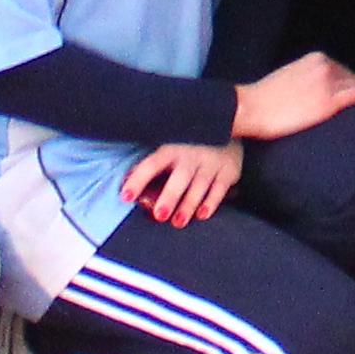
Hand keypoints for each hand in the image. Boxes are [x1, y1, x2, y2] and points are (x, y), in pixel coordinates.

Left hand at [122, 138, 245, 223]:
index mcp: (171, 149)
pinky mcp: (228, 171)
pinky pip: (219, 189)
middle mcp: (192, 155)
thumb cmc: (189, 147)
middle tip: (159, 215)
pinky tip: (202, 215)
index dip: (138, 179)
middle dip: (170, 196)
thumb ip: (152, 168)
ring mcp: (211, 163)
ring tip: (178, 223)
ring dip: (188, 205)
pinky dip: (211, 202)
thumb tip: (124, 185)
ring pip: (200, 185)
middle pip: (180, 176)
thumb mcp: (171, 149)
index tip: (125, 196)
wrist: (230, 131)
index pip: (152, 164)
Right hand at [231, 53, 354, 140]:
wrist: (251, 107)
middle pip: (354, 76)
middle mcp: (325, 66)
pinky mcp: (330, 101)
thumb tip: (317, 90)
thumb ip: (308, 78)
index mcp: (315, 59)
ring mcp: (329, 82)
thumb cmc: (265, 99)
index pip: (344, 69)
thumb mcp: (290, 78)